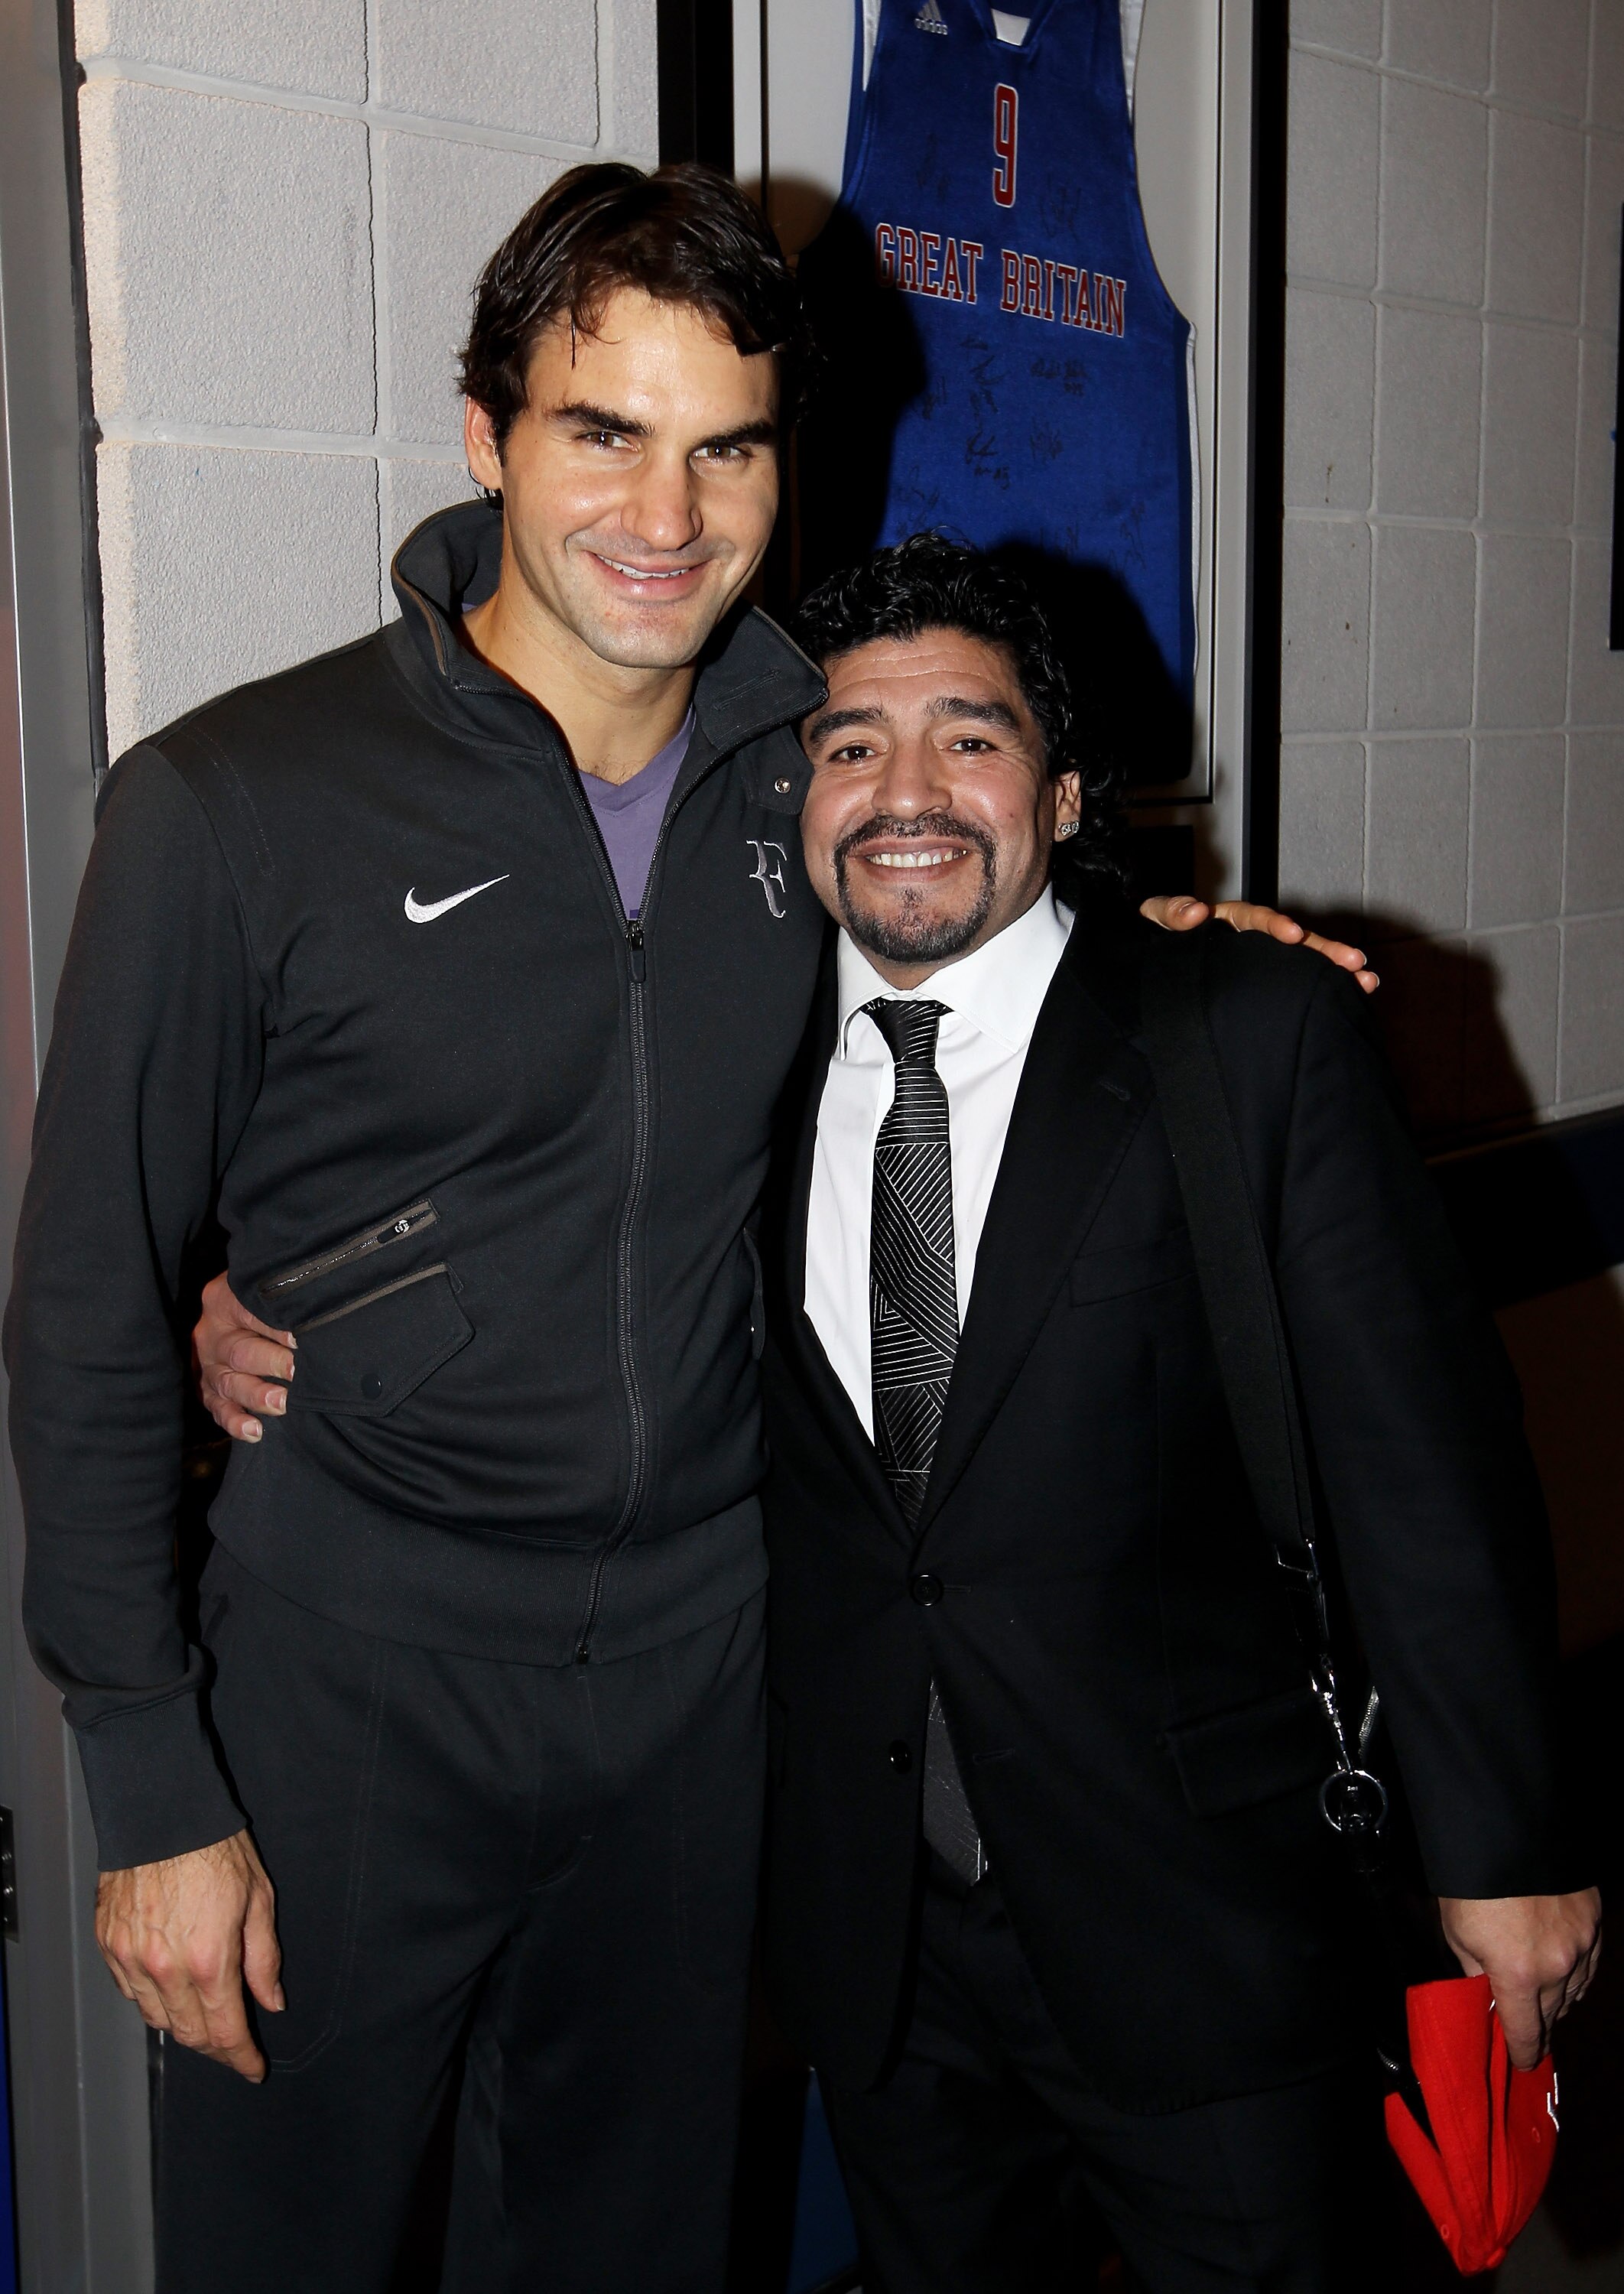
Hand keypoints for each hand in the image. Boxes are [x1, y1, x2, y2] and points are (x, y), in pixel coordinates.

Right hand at [96, 1830, 283, 2080]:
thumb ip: (264, 1959)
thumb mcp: (258, 1899)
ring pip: (157, 2017)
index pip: (225, 2031)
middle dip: (214, 2047)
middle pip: (188, 2033)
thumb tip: (270, 2001)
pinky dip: (152, 1999)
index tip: (253, 2069)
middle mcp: (165, 1970)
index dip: (241, 2058)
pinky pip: (130, 1992)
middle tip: (232, 2045)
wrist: (162, 1813)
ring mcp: (131, 1960)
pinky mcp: (109, 1946)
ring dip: (182, 2024)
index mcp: (209, 1960)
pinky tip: (169, 1988)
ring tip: (203, 2016)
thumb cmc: (216, 1849)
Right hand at [194, 1271, 294, 1441]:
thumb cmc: (264, 1296)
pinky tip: (255, 1431)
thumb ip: (284, 1301)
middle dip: (271, 1364)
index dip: (276, 1329)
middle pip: (238, 1352)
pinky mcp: (208, 1388)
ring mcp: (207, 1363)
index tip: (301, 1340)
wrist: (238, 1303)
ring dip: (256, 1395)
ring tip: (281, 1403)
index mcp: (222, 1299)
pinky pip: (217, 1408)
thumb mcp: (269, 1287)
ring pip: (228, 1383)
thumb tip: (313, 1322)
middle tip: (296, 1371)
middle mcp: (210, 1333)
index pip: (249, 1314)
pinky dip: (235, 1421)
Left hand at [1139, 895, 1377, 992]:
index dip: (1274, 925)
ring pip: (1305, 961)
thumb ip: (1171, 912)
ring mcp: (1264, 961)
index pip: (1256, 919)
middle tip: (1352, 961)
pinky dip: (1328, 985)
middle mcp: (1254, 939)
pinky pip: (1301, 982)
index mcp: (1230, 922)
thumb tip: (1197, 913)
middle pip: (1295, 941)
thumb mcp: (1157, 920)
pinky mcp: (1267, 983)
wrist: (1158, 965)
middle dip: (1324, 950)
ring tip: (1366, 979)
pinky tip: (1356, 994)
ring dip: (1335, 968)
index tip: (1292, 935)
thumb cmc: (1161, 939)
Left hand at [1439, 1889, 1601, 2068]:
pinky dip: (1576, 1973)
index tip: (1521, 2061)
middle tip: (1529, 2029)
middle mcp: (1556, 1967)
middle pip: (1552, 2014)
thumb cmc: (1471, 1884)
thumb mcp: (1457, 1934)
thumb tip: (1488, 1996)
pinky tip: (1564, 1972)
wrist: (1506, 1832)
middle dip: (1538, 2024)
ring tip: (1543, 1999)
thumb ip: (1476, 1973)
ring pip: (1574, 1991)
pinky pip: (1589, 1964)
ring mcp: (1581, 1944)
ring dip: (1557, 1999)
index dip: (1523, 2052)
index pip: (1526, 2032)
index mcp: (1517, 1975)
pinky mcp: (1593, 1923)